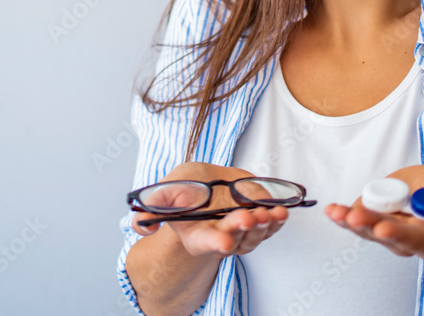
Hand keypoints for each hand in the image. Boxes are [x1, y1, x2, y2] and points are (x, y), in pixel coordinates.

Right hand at [131, 162, 288, 258]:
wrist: (207, 181)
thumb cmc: (186, 187)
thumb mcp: (165, 191)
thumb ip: (152, 208)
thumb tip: (141, 228)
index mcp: (196, 235)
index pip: (206, 243)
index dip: (215, 242)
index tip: (224, 242)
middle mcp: (220, 237)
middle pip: (235, 238)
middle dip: (243, 229)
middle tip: (249, 218)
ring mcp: (242, 232)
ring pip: (256, 234)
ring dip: (265, 225)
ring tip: (271, 212)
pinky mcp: (258, 223)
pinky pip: (270, 225)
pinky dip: (277, 220)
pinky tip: (282, 211)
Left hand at [324, 164, 423, 260]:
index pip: (420, 241)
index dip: (403, 235)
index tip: (387, 228)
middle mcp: (409, 239)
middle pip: (388, 236)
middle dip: (371, 226)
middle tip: (358, 218)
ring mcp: (389, 227)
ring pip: (368, 228)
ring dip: (350, 220)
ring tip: (337, 212)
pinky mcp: (375, 213)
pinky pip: (356, 216)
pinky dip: (342, 214)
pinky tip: (332, 210)